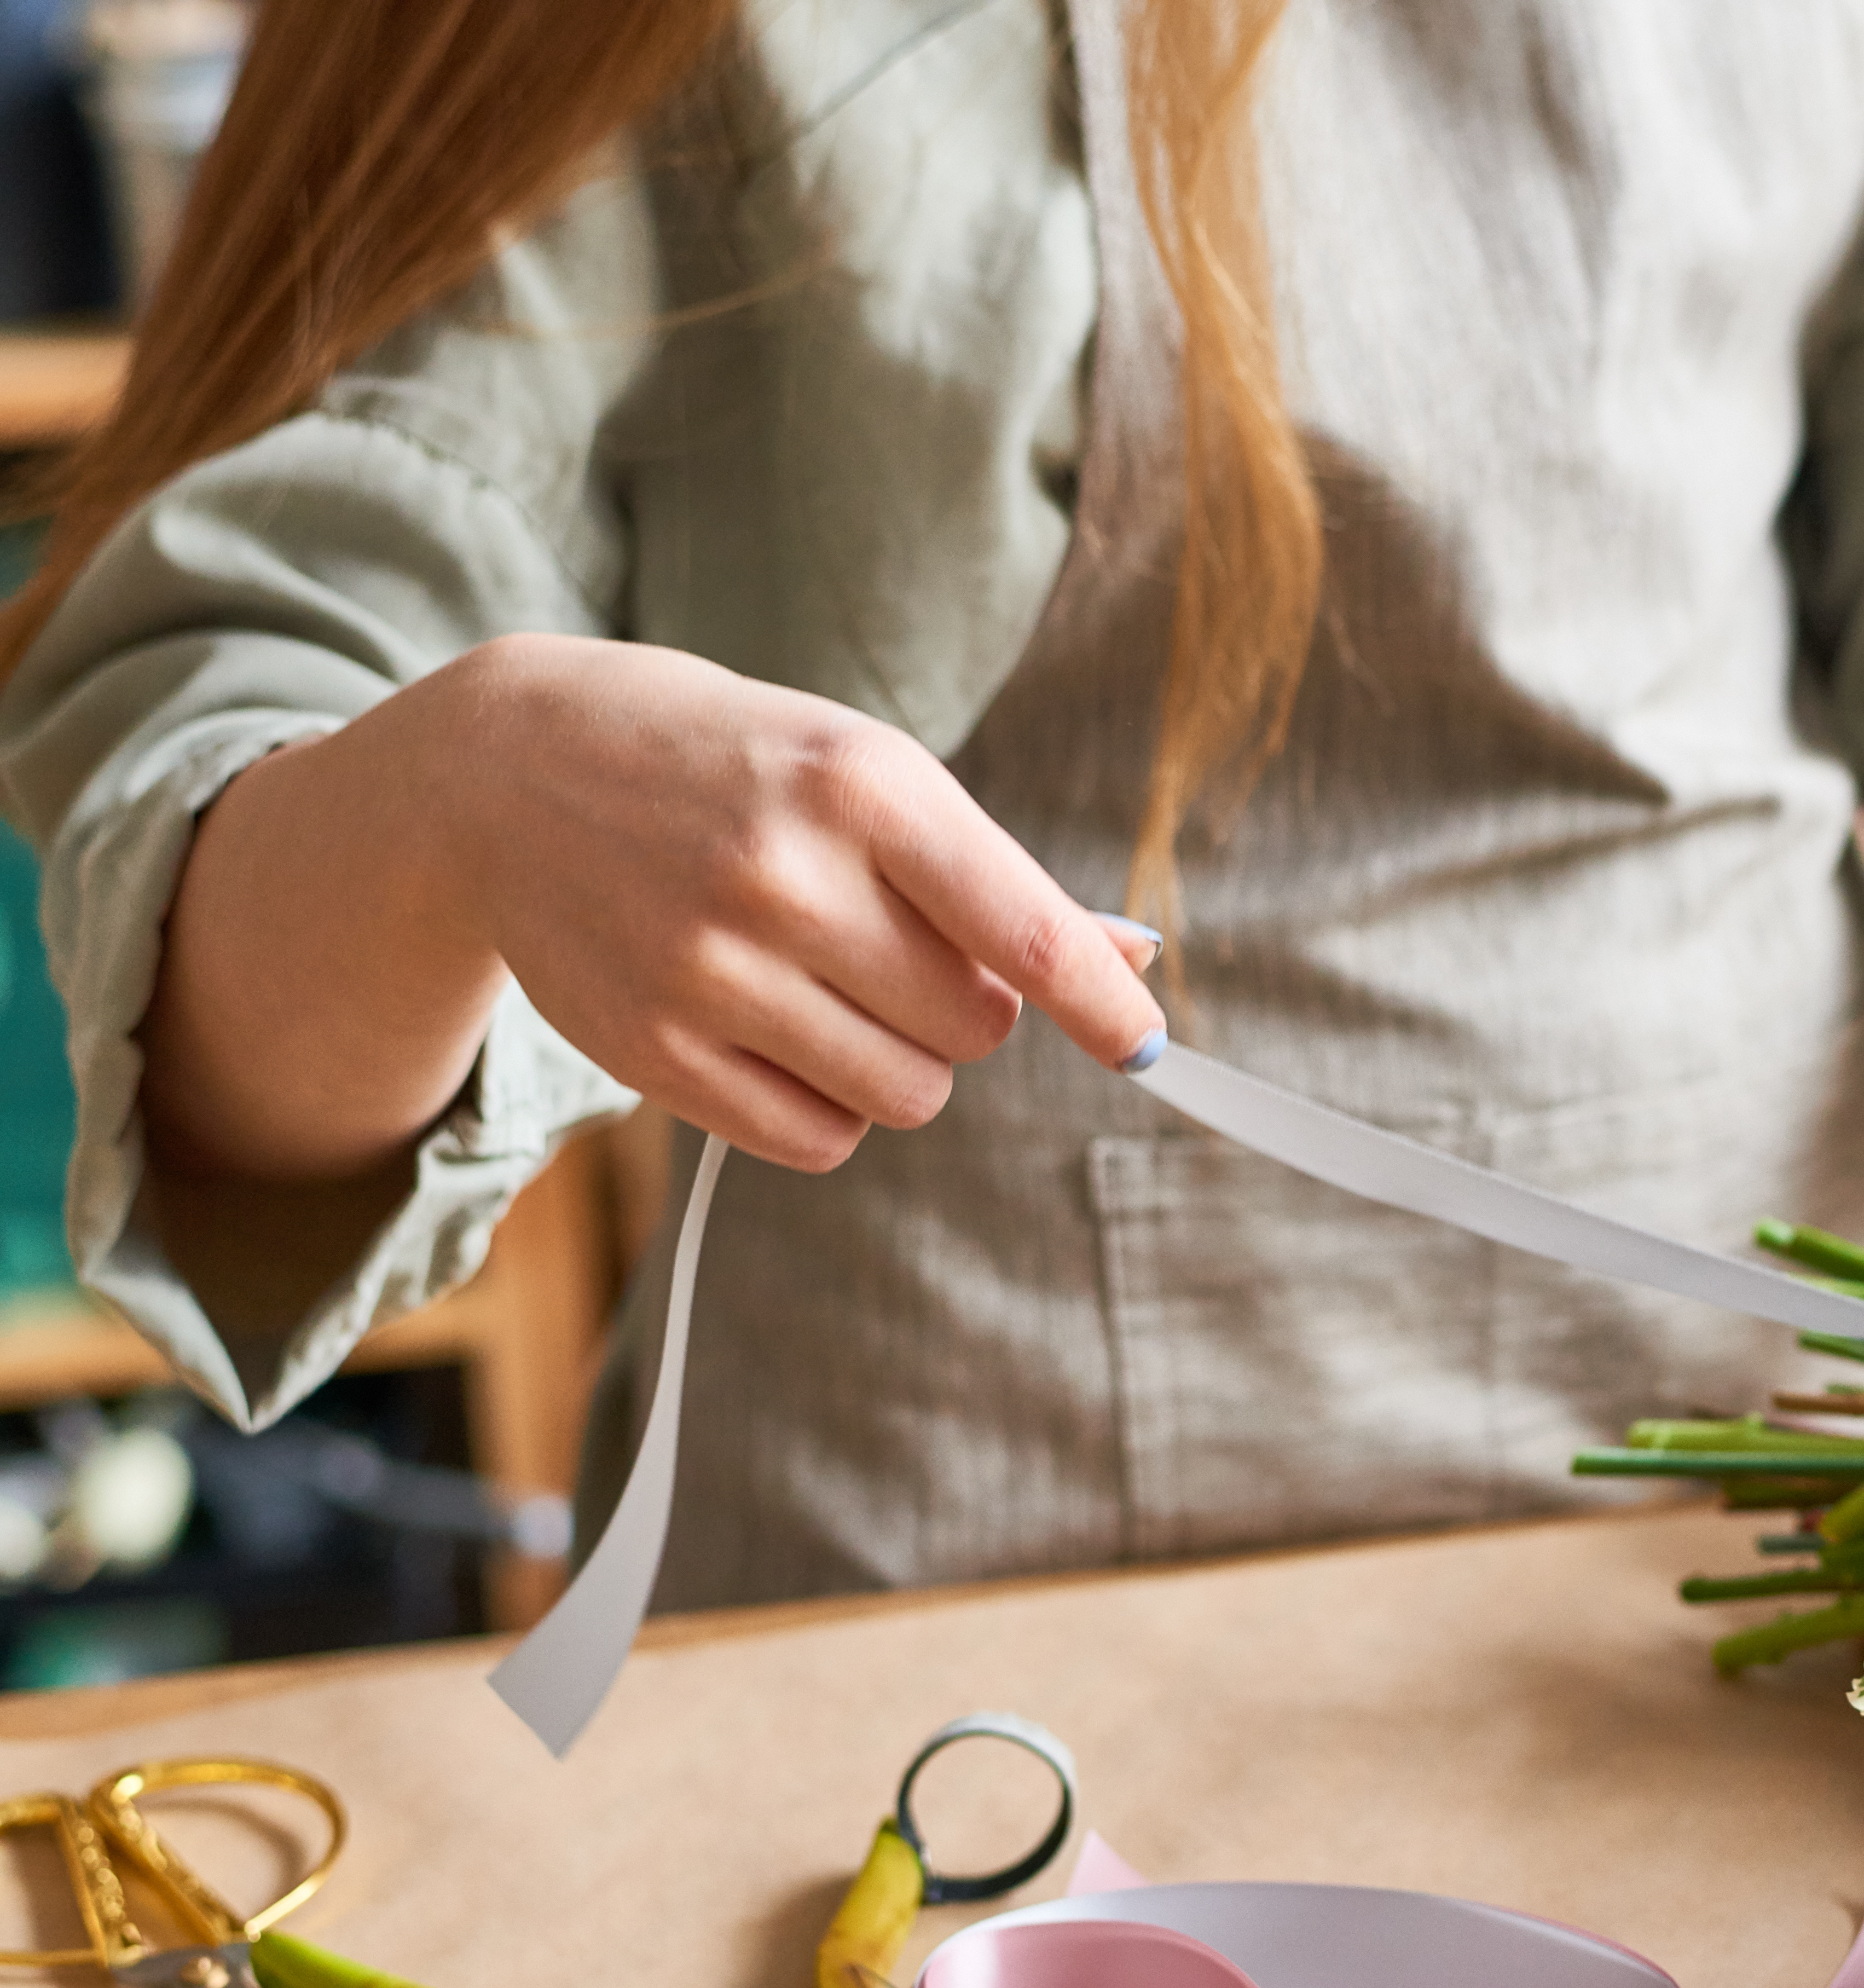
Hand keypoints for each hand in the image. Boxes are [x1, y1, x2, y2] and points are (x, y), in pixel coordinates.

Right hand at [149, 633, 1164, 1184]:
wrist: (512, 768)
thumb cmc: (732, 770)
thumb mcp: (866, 776)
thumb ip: (997, 880)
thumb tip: (1130, 963)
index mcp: (859, 787)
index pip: (1027, 932)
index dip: (1104, 1007)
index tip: (1147, 1047)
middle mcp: (783, 876)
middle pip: (974, 1028)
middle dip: (965, 1008)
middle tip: (893, 949)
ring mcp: (708, 968)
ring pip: (907, 1096)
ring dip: (901, 1061)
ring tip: (830, 984)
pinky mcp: (651, 1048)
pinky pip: (818, 1140)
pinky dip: (829, 1106)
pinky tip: (780, 1029)